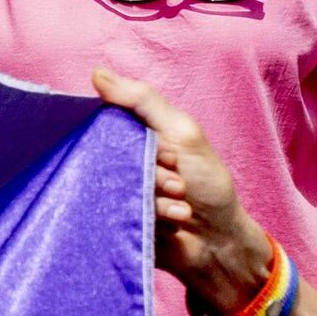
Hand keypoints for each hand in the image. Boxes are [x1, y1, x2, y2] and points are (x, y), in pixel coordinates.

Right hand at [91, 65, 283, 315]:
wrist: (219, 241)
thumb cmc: (208, 184)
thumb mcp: (182, 132)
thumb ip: (142, 100)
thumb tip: (97, 74)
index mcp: (135, 137)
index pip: (104, 121)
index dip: (125, 133)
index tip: (157, 150)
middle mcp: (122, 163)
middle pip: (108, 156)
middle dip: (149, 171)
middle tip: (176, 180)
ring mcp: (119, 193)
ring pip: (114, 187)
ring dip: (153, 197)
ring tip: (180, 207)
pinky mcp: (117, 222)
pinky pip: (115, 214)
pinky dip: (151, 216)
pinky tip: (172, 223)